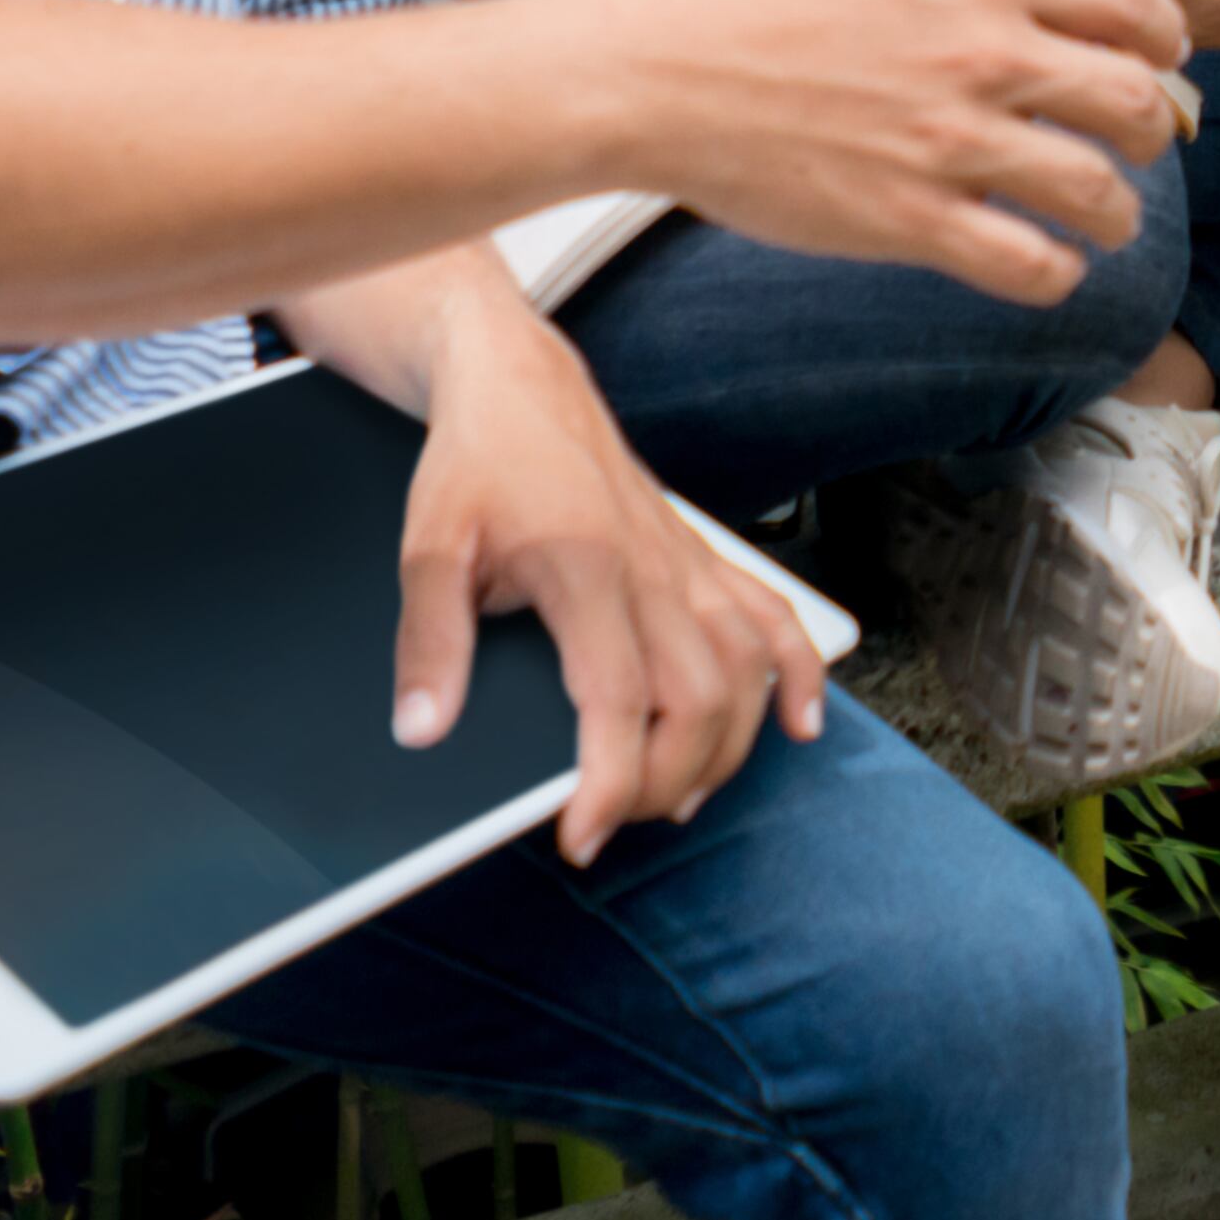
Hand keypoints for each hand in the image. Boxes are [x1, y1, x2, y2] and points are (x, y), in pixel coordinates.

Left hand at [384, 290, 828, 860]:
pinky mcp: (703, 555)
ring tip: (681, 795)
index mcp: (583, 568)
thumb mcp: (429, 545)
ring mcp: (686, 562)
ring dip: (729, 745)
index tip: (581, 835)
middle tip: (617, 821)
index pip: (618, 700)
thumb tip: (421, 728)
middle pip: (700, 698)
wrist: (521, 384)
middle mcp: (651, 569)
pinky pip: (774, 617)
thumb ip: (427, 640)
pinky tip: (798, 724)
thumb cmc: (477, 463)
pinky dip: (798, 674)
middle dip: (670, 781)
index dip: (610, 783)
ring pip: (747, 669)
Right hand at [564, 0, 1188, 301]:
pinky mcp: (911, 220)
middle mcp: (984, 58)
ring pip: (1095, 192)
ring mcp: (950, 144)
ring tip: (1104, 219)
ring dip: (1116, 213)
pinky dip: (1056, 272)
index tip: (1163, 55)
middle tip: (1139, 144)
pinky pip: (1027, 263)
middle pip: (1134, 102)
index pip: (1131, 1)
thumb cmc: (765, 0)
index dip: (1165, 35)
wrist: (665, 72)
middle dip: (1153, 131)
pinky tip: (1048, 265)